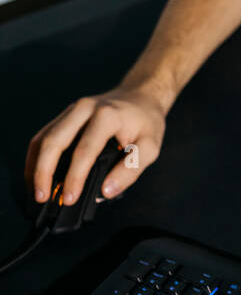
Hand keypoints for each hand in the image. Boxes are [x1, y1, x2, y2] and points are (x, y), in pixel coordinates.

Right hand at [25, 84, 169, 206]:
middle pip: (54, 140)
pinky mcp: (65, 115)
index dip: (74, 177)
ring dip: (35, 166)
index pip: (85, 150)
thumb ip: (130, 170)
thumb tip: (106, 191)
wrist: (140, 95)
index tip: (69, 199)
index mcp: (107, 116)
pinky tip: (37, 175)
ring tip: (36, 191)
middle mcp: (85, 109)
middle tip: (42, 197)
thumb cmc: (146, 122)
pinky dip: (37, 158)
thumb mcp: (150, 146)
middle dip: (43, 172)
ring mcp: (71, 110)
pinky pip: (44, 136)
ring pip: (43, 138)